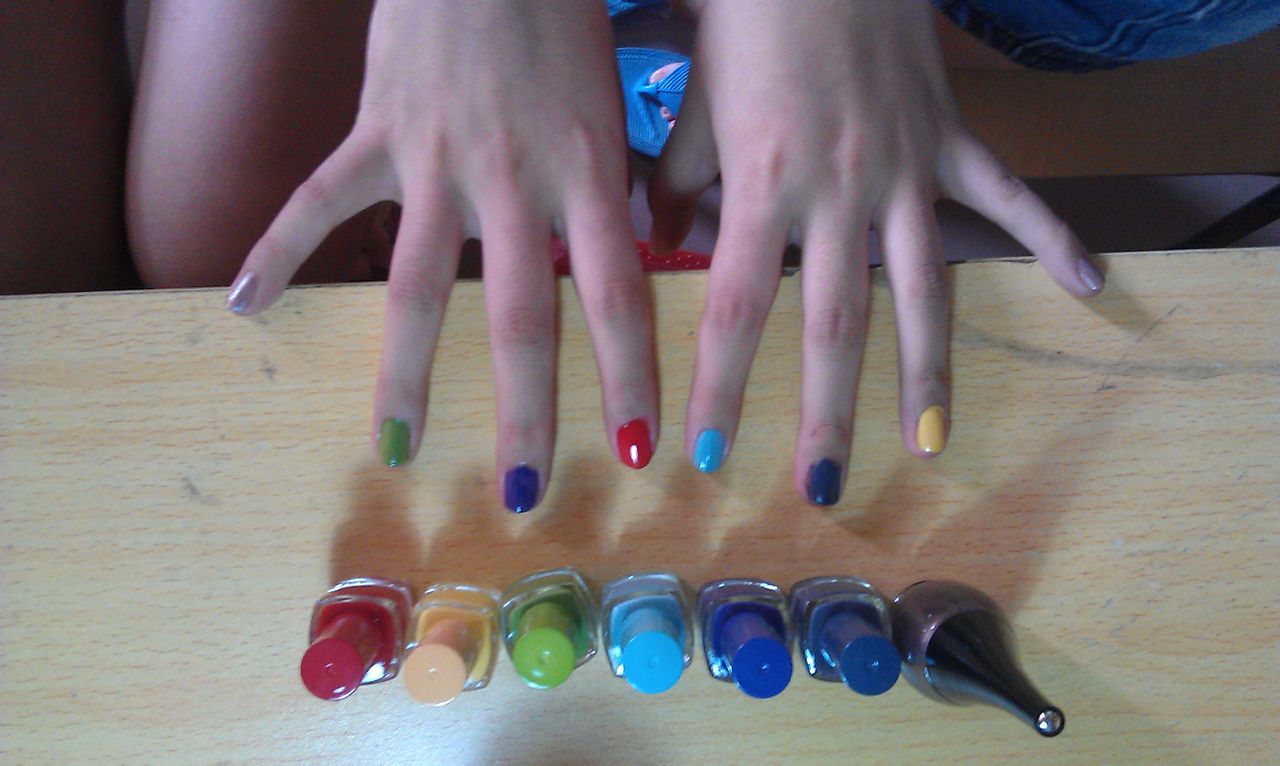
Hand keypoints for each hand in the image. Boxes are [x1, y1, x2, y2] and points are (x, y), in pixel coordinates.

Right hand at [227, 0, 657, 511]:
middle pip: (520, 318)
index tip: (642, 452)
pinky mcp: (376, 131)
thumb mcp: (619, 99)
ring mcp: (436, 160)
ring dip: (405, 376)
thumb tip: (668, 243)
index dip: (632, 379)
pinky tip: (243, 305)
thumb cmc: (568, 14)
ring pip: (413, 285)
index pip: (619, 296)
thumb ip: (635, 179)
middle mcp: (515, 179)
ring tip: (396, 448)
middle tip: (529, 494)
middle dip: (527, 413)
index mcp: (590, 171)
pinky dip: (276, 249)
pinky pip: (317, 200)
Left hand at [649, 0, 1101, 503]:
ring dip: (928, 370)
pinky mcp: (949, 138)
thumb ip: (679, 179)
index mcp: (766, 181)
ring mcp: (905, 168)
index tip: (707, 454)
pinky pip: (1008, 194)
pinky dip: (1050, 235)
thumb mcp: (694, 96)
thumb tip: (661, 243)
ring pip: (924, 285)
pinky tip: (1092, 285)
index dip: (722, 385)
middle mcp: (841, 189)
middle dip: (828, 412)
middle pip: (838, 322)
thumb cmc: (747, 10)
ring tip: (930, 442)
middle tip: (824, 486)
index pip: (739, 306)